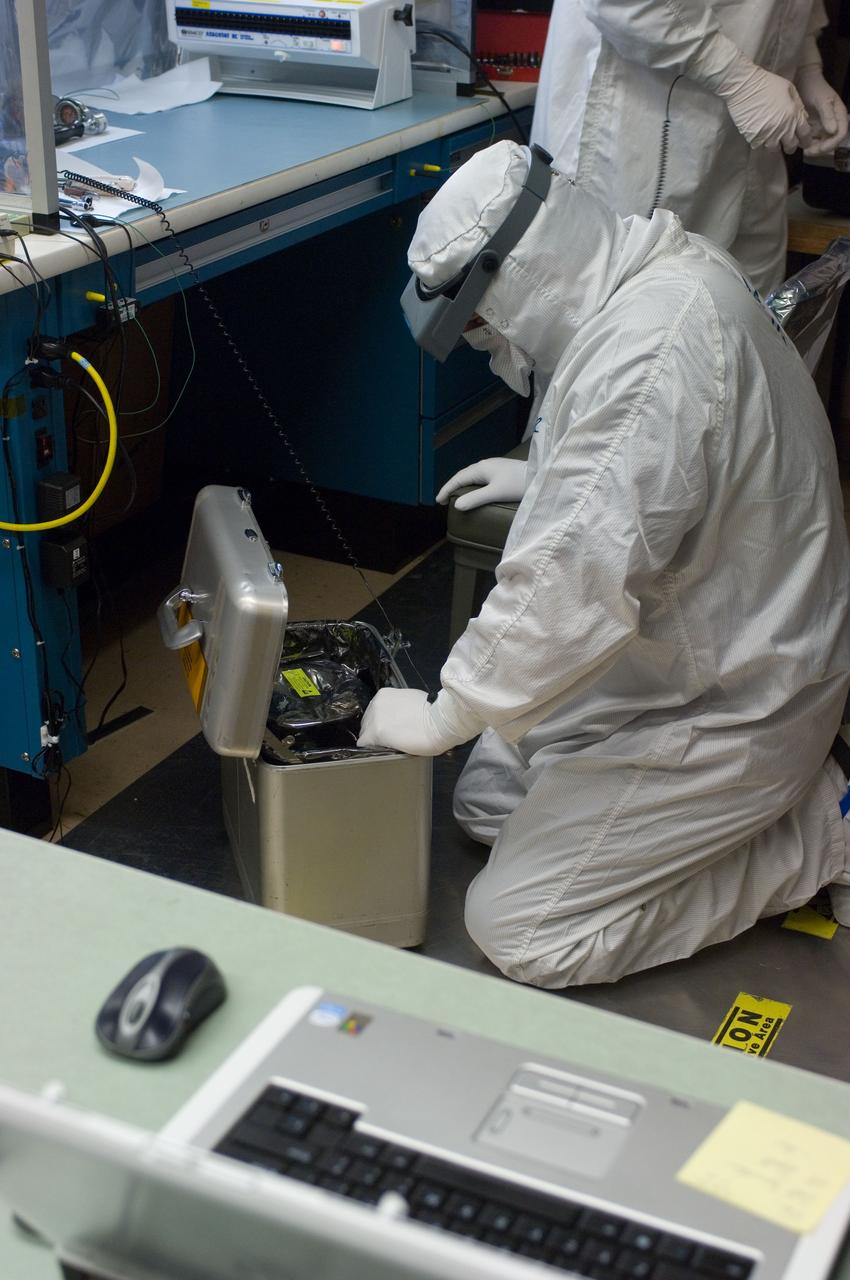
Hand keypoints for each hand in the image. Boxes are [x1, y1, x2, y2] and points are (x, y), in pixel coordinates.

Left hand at [358, 688, 480, 755]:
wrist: (440, 721)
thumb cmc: (433, 712)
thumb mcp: (413, 701)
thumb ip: (400, 707)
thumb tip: (399, 716)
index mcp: (384, 694)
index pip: (375, 712)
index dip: (382, 722)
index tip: (390, 729)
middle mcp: (376, 703)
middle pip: (367, 722)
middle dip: (377, 731)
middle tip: (391, 739)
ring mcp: (374, 718)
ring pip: (365, 733)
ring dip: (375, 740)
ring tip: (390, 746)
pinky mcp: (375, 733)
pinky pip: (364, 744)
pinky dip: (371, 749)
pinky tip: (381, 753)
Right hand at [436, 457, 526, 511]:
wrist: (540, 474)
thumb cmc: (517, 484)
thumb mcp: (495, 493)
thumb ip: (475, 499)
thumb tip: (457, 505)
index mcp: (481, 468)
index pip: (458, 478)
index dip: (447, 489)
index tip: (438, 501)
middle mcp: (485, 464)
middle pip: (464, 475)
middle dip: (453, 486)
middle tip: (445, 500)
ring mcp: (495, 466)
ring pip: (473, 476)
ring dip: (463, 485)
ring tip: (458, 496)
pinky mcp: (502, 470)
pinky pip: (481, 477)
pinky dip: (473, 485)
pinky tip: (476, 490)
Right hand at [719, 64, 812, 152]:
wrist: (745, 86)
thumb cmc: (768, 84)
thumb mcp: (789, 89)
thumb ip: (798, 105)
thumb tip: (802, 118)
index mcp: (793, 116)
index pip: (805, 135)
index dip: (805, 140)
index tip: (803, 141)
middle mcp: (782, 129)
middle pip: (790, 147)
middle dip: (791, 146)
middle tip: (787, 143)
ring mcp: (767, 135)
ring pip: (774, 149)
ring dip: (775, 144)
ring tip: (772, 137)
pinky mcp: (753, 138)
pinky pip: (759, 146)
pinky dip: (761, 142)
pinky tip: (760, 134)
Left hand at [796, 65, 848, 155]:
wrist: (803, 81)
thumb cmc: (815, 88)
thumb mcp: (822, 100)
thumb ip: (827, 115)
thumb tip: (833, 131)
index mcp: (839, 115)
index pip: (841, 133)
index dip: (832, 143)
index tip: (821, 148)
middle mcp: (833, 122)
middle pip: (832, 141)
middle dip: (821, 149)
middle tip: (808, 152)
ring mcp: (824, 125)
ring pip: (822, 143)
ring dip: (814, 149)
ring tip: (803, 149)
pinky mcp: (814, 127)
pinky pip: (813, 140)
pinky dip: (808, 144)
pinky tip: (800, 144)